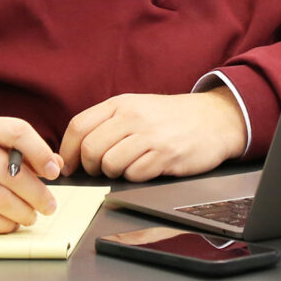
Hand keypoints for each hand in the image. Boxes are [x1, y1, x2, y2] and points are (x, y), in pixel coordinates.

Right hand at [0, 117, 62, 232]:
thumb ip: (26, 153)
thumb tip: (56, 164)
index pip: (17, 131)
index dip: (40, 151)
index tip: (54, 172)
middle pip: (10, 171)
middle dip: (36, 192)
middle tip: (49, 205)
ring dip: (21, 211)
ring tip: (32, 217)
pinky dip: (2, 223)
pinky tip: (12, 224)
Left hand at [59, 88, 246, 181]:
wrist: (212, 118)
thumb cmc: (168, 118)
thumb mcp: (136, 108)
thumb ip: (106, 124)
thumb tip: (74, 152)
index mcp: (121, 103)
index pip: (79, 126)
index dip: (67, 151)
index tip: (69, 166)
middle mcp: (133, 116)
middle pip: (91, 149)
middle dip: (90, 168)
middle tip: (100, 171)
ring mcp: (150, 135)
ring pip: (110, 164)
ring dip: (113, 173)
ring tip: (127, 167)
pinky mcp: (166, 155)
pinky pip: (134, 175)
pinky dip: (135, 177)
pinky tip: (147, 168)